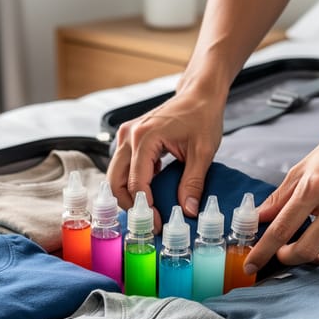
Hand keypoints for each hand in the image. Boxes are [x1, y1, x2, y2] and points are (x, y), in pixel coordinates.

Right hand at [107, 90, 224, 230]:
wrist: (199, 94)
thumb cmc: (202, 116)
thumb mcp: (203, 152)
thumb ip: (193, 183)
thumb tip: (188, 211)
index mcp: (145, 137)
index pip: (136, 183)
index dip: (145, 208)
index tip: (157, 225)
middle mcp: (129, 136)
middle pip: (115, 181)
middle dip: (129, 206)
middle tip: (148, 222)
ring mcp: (126, 136)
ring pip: (114, 175)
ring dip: (127, 196)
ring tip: (147, 212)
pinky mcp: (129, 138)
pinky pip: (122, 167)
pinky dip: (130, 183)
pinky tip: (150, 193)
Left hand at [244, 126, 318, 271]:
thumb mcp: (303, 169)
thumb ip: (279, 198)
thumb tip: (257, 219)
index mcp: (315, 186)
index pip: (282, 228)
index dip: (263, 251)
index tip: (251, 266)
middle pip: (307, 250)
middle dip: (289, 258)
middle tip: (284, 252)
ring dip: (314, 258)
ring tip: (310, 244)